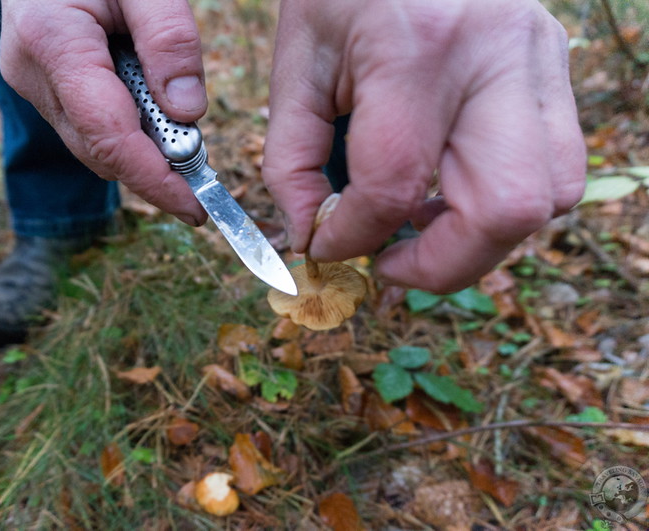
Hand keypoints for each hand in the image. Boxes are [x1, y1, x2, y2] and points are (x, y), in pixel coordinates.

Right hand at [0, 0, 208, 225]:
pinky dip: (126, 137)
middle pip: (98, 150)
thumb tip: (188, 113)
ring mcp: (32, 83)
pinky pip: (88, 128)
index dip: (153, 178)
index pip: (107, 133)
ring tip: (186, 150)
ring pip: (93, 145)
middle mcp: (31, 71)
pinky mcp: (41, 88)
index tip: (194, 206)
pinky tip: (156, 126)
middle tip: (203, 181)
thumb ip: (170, 40)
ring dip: (141, 157)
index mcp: (51, 39)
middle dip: (153, 174)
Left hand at [262, 0, 585, 291]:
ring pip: (549, 198)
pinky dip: (507, 204)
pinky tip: (453, 192)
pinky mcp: (554, 69)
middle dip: (441, 265)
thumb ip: (292, 159)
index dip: (353, 237)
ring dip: (482, 238)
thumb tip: (310, 235)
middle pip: (505, 208)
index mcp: (418, 47)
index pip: (396, 183)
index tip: (325, 247)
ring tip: (421, 226)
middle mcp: (499, 56)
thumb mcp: (298, 62)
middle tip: (389, 265)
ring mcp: (541, 61)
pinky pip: (558, 167)